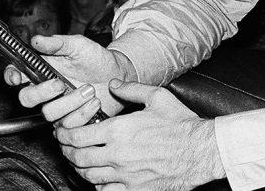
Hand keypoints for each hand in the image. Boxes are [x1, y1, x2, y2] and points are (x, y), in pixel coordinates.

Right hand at [3, 33, 133, 118]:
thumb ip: (57, 43)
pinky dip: (83, 113)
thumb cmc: (96, 58)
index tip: (17, 77)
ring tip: (89, 90)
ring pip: (48, 114)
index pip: (17, 75)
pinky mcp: (70, 122)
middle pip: (26, 99)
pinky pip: (68, 126)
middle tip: (60, 83)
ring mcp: (57, 108)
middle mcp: (46, 91)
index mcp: (42, 70)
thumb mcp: (78, 45)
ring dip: (71, 102)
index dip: (11, 77)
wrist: (117, 75)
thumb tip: (36, 40)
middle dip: (42, 93)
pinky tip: (94, 102)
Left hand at [56, 79, 225, 190]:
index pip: (77, 136)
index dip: (64, 135)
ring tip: (81, 161)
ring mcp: (125, 175)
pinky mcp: (134, 190)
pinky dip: (98, 185)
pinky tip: (100, 177)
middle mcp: (118, 155)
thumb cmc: (181, 125)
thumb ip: (131, 88)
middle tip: (67, 147)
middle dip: (68, 152)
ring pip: (89, 176)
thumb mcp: (157, 97)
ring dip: (80, 168)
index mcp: (119, 130)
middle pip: (78, 158)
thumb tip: (113, 84)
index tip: (63, 132)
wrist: (201, 151)